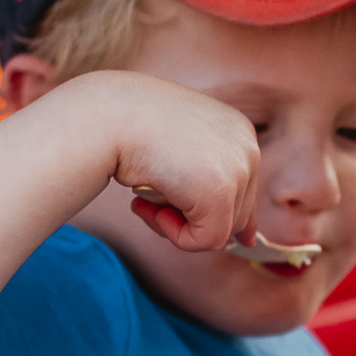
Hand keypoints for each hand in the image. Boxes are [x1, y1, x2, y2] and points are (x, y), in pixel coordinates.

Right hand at [83, 71, 260, 251]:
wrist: (109, 116)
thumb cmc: (131, 126)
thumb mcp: (175, 147)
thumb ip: (204, 178)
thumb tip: (241, 233)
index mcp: (238, 131)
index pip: (246, 188)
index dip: (224, 211)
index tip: (205, 225)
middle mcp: (247, 147)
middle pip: (237, 212)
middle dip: (193, 217)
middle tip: (150, 203)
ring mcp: (239, 169)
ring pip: (221, 229)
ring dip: (178, 225)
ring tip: (145, 202)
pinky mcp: (221, 193)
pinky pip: (207, 239)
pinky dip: (175, 235)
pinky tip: (146, 207)